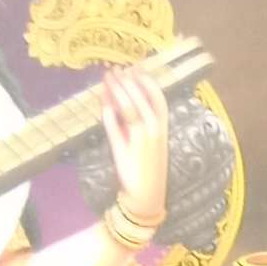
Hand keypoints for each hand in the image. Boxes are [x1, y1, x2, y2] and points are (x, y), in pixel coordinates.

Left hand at [95, 62, 171, 239]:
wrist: (145, 198)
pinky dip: (111, 107)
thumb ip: (122, 124)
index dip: (145, 80)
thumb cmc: (141, 173)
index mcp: (162, 128)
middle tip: (115, 68)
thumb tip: (110, 104)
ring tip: (108, 75)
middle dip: (128, 80)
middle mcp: (156, 129)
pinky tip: (104, 97)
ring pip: (131, 104)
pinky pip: (120, 119)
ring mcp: (145, 135)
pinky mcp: (132, 143)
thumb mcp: (134, 144)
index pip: (157, 97)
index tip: (133, 68)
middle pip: (142, 96)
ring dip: (119, 88)